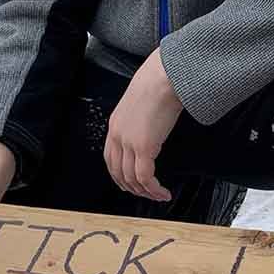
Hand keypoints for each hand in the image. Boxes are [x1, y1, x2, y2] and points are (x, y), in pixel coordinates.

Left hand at [104, 49, 182, 200]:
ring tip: (158, 195)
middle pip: (118, 172)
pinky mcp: (144, 147)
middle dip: (132, 188)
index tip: (129, 183)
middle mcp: (117, 136)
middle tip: (146, 194)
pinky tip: (163, 192)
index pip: (110, 158)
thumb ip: (140, 118)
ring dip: (145, 192)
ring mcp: (129, 142)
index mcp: (115, 125)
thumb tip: (151, 127)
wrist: (163, 78)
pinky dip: (154, 189)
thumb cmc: (157, 83)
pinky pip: (145, 177)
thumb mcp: (141, 103)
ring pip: (132, 178)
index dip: (118, 175)